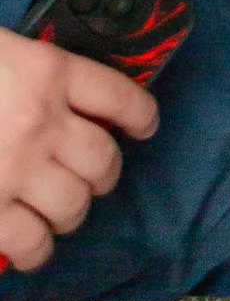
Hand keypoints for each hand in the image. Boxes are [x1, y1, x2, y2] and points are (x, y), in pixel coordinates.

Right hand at [0, 26, 153, 272]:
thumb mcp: (0, 52)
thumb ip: (32, 74)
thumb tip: (61, 101)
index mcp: (46, 71)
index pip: (119, 95)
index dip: (140, 115)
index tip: (144, 126)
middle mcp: (41, 121)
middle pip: (103, 161)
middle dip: (102, 175)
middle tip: (92, 178)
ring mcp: (15, 169)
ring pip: (74, 206)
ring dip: (71, 213)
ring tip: (60, 212)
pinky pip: (32, 242)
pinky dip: (36, 249)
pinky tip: (32, 245)